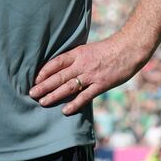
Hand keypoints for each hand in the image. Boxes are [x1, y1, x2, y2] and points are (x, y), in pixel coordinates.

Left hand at [29, 34, 146, 114]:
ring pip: (68, 87)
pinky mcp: (101, 84)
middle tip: (31, 93)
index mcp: (78, 53)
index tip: (35, 79)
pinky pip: (85, 96)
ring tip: (42, 102)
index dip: (44, 71)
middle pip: (59, 76)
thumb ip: (77, 58)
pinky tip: (64, 111)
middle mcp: (82, 64)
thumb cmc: (109, 49)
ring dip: (54, 95)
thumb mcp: (89, 49)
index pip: (56, 62)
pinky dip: (74, 104)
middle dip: (44, 85)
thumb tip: (63, 67)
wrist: (129, 49)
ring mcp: (91, 75)